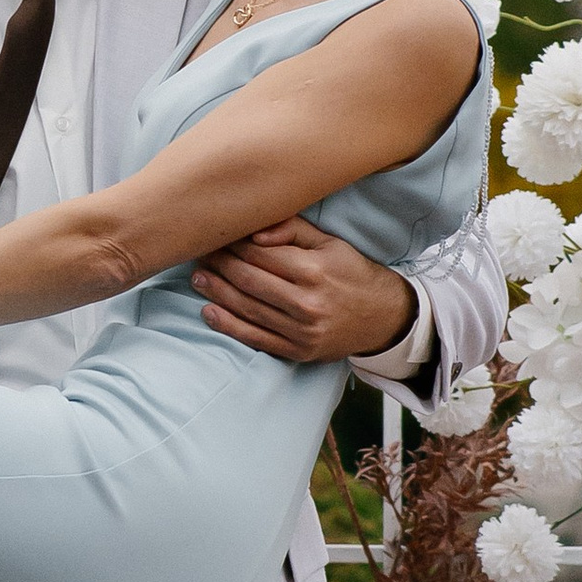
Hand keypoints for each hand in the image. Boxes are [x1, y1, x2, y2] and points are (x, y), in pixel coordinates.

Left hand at [189, 215, 417, 365]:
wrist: (383, 318)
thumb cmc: (352, 273)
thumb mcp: (330, 244)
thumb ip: (293, 230)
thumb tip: (254, 232)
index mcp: (314, 270)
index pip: (260, 254)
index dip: (233, 244)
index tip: (216, 236)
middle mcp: (306, 302)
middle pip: (248, 281)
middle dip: (219, 265)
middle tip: (199, 253)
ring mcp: (301, 331)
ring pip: (247, 309)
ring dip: (216, 293)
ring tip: (197, 278)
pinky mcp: (298, 351)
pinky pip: (255, 338)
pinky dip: (228, 325)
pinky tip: (209, 312)